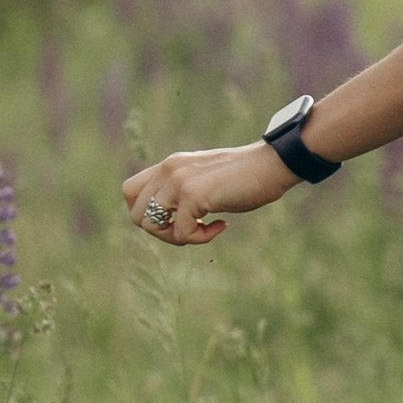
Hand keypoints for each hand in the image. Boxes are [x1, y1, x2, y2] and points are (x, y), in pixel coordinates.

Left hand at [121, 143, 295, 244]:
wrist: (272, 164)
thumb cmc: (247, 177)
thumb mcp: (206, 180)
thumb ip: (184, 190)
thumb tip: (168, 219)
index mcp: (170, 165)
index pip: (130, 192)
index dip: (146, 213)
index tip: (175, 218)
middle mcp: (168, 169)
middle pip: (136, 214)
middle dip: (162, 232)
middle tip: (191, 229)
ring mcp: (178, 181)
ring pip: (151, 225)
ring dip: (177, 237)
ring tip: (205, 229)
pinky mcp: (192, 195)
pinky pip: (182, 232)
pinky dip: (201, 238)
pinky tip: (222, 225)